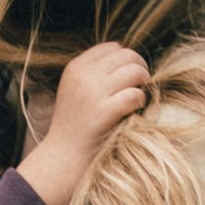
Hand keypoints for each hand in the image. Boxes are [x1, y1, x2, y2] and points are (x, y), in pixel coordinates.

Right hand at [19, 40, 149, 204]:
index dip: (125, 60)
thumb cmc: (75, 126)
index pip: (112, 47)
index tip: (126, 77)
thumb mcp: (76, 90)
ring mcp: (93, 93)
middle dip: (139, 68)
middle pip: (127, 55)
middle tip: (139, 86)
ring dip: (142, 84)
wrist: (62, 158)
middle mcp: (83, 76)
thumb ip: (95, 73)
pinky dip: (140, 101)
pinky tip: (133, 111)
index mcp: (76, 67)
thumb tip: (128, 59)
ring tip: (137, 98)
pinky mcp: (104, 112)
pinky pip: (135, 95)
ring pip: (135, 71)